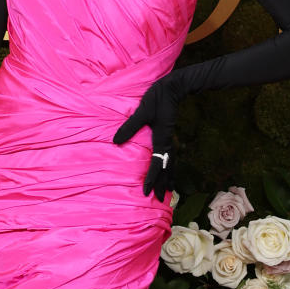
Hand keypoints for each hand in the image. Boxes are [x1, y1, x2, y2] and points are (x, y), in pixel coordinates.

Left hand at [112, 75, 180, 201]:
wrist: (174, 88)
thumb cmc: (157, 99)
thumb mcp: (142, 112)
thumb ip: (129, 127)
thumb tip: (115, 142)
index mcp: (161, 139)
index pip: (156, 165)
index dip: (152, 179)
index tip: (147, 192)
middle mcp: (167, 143)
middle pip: (167, 169)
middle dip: (163, 185)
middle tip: (161, 200)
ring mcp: (170, 140)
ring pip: (171, 164)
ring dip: (169, 178)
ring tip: (169, 191)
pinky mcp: (169, 136)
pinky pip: (170, 157)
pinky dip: (170, 168)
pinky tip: (168, 170)